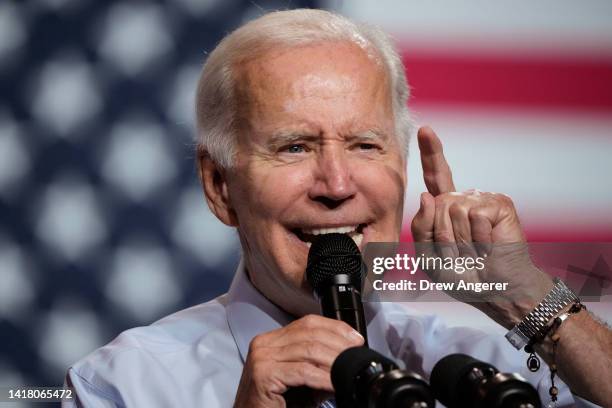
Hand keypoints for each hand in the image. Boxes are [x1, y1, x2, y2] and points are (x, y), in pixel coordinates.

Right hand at [233, 314, 364, 407]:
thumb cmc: (275, 406)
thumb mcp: (300, 380)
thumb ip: (318, 366)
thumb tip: (347, 359)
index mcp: (271, 340)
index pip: (307, 323)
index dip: (334, 327)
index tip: (355, 338)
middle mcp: (264, 343)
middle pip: (309, 333)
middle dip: (338, 343)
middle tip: (356, 355)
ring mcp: (261, 357)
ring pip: (308, 350)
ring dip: (334, 360)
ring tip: (349, 370)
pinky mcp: (263, 374)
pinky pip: (302, 372)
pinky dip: (323, 378)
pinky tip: (335, 384)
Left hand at [410, 126, 552, 326]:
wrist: (495, 290)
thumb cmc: (464, 274)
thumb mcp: (429, 257)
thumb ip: (422, 228)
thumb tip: (426, 196)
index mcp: (446, 208)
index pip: (436, 177)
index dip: (431, 153)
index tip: (426, 129)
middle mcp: (463, 198)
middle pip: (436, 206)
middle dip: (442, 238)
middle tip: (460, 255)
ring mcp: (482, 199)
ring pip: (453, 211)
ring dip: (460, 240)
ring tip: (474, 251)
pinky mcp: (498, 204)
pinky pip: (475, 216)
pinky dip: (479, 238)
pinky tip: (489, 244)